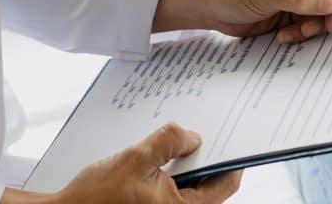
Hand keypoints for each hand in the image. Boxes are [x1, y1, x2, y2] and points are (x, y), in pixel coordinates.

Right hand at [2, 123, 241, 202]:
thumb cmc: (95, 197)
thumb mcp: (135, 158)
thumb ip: (168, 142)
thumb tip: (192, 137)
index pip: (225, 185)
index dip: (232, 159)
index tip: (236, 139)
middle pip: (208, 186)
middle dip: (206, 158)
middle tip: (204, 134)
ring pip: (190, 188)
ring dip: (187, 165)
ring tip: (180, 142)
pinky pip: (173, 191)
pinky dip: (172, 173)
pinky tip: (161, 156)